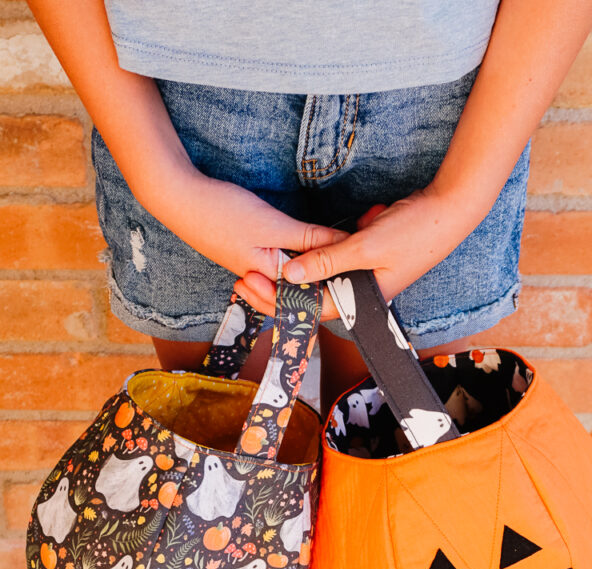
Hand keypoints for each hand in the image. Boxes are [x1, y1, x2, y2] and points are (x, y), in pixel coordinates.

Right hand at [143, 162, 349, 288]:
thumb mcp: (273, 226)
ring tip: (340, 261)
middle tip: (357, 271)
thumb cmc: (221, 212)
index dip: (337, 289)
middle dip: (329, 283)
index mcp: (267, 280)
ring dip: (315, 271)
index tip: (362, 276)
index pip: (310, 297)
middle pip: (303, 291)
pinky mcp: (248, 252)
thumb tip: (345, 248)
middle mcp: (261, 279)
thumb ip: (310, 240)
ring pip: (292, 278)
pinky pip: (280, 264)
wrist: (178, 196)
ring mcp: (253, 266)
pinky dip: (299, 259)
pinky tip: (313, 250)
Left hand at [233, 185, 472, 320]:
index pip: (312, 309)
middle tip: (245, 274)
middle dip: (280, 287)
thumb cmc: (416, 231)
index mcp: (364, 301)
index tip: (251, 284)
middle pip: (312, 297)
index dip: (279, 300)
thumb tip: (289, 275)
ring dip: (296, 270)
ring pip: (321, 279)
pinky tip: (296, 243)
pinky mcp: (367, 258)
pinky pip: (334, 261)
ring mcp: (365, 276)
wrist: (452, 209)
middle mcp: (362, 294)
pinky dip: (317, 253)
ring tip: (260, 260)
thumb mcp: (366, 246)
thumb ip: (327, 261)